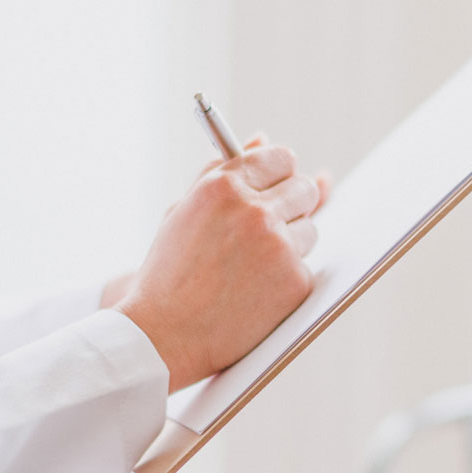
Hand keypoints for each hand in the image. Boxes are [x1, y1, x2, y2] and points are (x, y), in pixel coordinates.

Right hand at [118, 142, 323, 390]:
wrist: (162, 336)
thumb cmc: (168, 273)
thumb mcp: (184, 211)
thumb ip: (221, 170)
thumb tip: (261, 136)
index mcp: (223, 186)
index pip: (279, 158)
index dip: (279, 172)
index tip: (277, 183)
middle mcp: (254, 210)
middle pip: (304, 189)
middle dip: (293, 204)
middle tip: (270, 226)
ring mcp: (278, 246)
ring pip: (309, 229)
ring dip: (290, 243)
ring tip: (249, 268)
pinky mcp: (295, 281)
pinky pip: (306, 267)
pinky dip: (287, 278)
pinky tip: (256, 292)